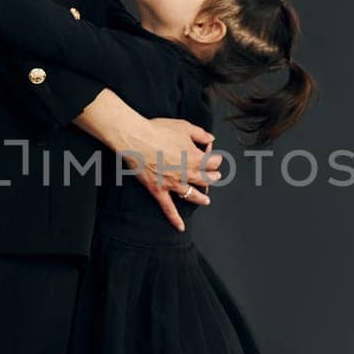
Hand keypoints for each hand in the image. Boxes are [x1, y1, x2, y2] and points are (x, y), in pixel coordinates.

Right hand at [133, 116, 222, 232]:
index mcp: (195, 158)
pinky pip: (169, 208)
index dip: (216, 159)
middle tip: (214, 177)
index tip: (215, 157)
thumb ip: (200, 134)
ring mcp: (173, 184)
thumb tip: (211, 138)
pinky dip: (175, 219)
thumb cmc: (158, 130)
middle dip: (212, 177)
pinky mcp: (159, 190)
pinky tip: (181, 227)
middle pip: (206, 179)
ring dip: (202, 197)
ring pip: (192, 195)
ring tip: (206, 200)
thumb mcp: (184, 126)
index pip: (213, 162)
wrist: (136, 138)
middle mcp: (187, 173)